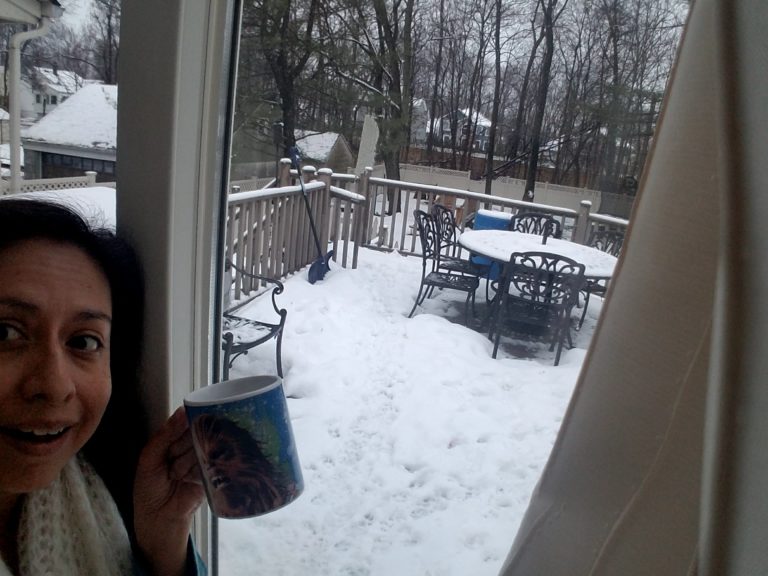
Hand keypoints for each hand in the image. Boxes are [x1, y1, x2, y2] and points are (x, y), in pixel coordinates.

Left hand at [133, 406, 205, 575]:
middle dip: (183, 445)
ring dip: (187, 462)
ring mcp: (202, 459)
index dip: (187, 419)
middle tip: (171, 460)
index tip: (189, 419)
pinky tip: (186, 479)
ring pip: (203, 448)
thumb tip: (182, 412)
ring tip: (176, 475)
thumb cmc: (149, 489)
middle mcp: (190, 446)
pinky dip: (197, 471)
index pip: (186, 419)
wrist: (157, 519)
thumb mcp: (149, 458)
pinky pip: (210, 464)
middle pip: (196, 432)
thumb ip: (165, 435)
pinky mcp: (212, 474)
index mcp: (174, 438)